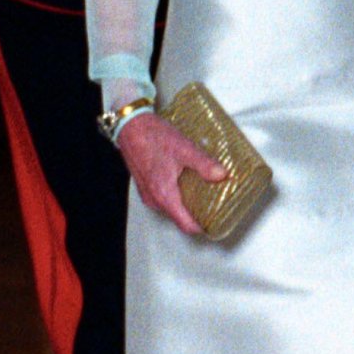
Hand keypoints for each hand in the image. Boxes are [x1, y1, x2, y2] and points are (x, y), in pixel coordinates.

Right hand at [116, 111, 226, 236]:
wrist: (130, 126)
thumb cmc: (153, 137)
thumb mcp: (185, 149)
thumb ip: (204, 164)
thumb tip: (222, 175)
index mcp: (164, 195)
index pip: (186, 225)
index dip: (203, 227)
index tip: (217, 221)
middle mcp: (154, 199)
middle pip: (180, 218)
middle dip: (198, 214)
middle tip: (216, 203)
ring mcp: (148, 194)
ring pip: (172, 208)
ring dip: (187, 204)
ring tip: (204, 191)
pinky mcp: (145, 186)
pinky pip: (164, 199)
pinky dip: (177, 196)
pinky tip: (186, 181)